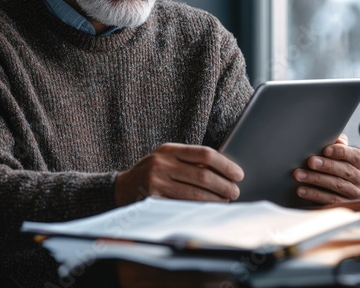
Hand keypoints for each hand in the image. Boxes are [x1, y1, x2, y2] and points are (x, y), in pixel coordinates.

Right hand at [114, 142, 243, 206]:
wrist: (121, 187)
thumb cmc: (152, 171)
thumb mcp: (167, 158)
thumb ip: (190, 160)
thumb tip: (224, 170)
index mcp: (169, 150)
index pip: (204, 154)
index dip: (225, 165)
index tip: (238, 174)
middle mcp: (162, 164)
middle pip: (203, 175)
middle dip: (224, 185)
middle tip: (235, 191)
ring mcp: (157, 183)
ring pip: (196, 194)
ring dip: (216, 200)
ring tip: (225, 201)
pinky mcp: (154, 202)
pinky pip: (183, 207)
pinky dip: (200, 209)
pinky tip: (209, 209)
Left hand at [293, 133, 359, 204]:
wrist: (347, 188)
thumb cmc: (340, 165)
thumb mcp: (344, 155)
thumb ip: (340, 146)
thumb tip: (337, 140)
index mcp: (359, 163)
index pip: (354, 156)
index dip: (340, 152)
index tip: (326, 150)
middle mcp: (359, 179)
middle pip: (345, 171)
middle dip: (326, 166)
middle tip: (310, 162)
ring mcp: (352, 194)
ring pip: (336, 186)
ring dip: (315, 180)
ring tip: (298, 175)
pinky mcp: (343, 205)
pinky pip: (329, 201)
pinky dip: (313, 195)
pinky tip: (301, 190)